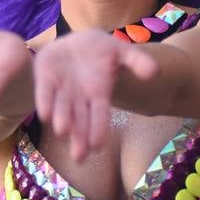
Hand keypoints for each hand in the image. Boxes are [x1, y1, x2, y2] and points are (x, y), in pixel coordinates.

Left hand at [33, 30, 159, 160]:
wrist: (74, 43)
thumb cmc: (101, 51)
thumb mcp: (121, 51)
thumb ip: (137, 61)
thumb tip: (156, 72)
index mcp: (98, 95)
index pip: (100, 116)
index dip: (99, 130)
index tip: (98, 146)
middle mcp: (79, 99)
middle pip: (80, 122)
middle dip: (79, 139)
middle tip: (79, 157)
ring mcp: (61, 91)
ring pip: (62, 110)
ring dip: (63, 121)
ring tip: (63, 132)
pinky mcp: (45, 80)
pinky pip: (44, 93)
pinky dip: (45, 103)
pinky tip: (44, 114)